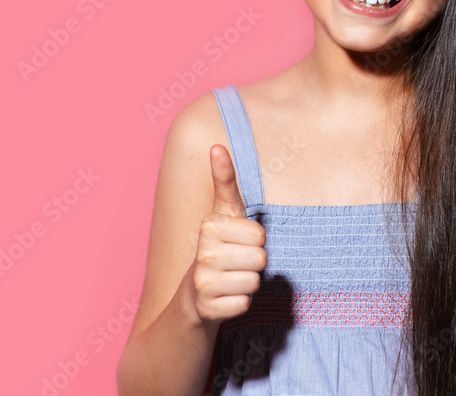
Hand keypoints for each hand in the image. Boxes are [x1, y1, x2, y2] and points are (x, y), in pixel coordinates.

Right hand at [190, 144, 266, 323]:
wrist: (194, 296)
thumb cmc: (219, 248)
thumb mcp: (224, 213)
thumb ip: (224, 180)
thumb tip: (217, 145)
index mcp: (210, 226)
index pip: (260, 234)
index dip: (255, 241)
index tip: (238, 243)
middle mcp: (203, 253)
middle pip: (260, 258)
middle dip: (253, 263)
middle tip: (236, 263)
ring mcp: (203, 282)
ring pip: (254, 281)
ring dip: (248, 283)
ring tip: (231, 279)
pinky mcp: (208, 308)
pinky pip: (245, 303)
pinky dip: (240, 303)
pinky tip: (226, 297)